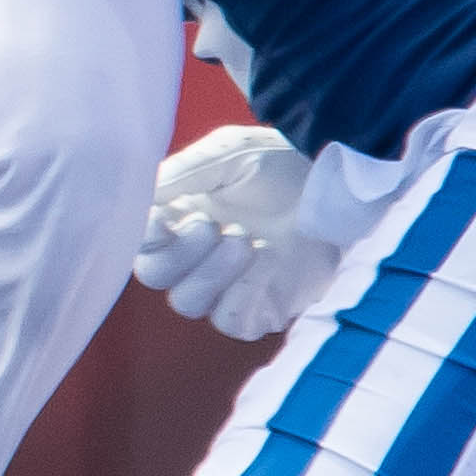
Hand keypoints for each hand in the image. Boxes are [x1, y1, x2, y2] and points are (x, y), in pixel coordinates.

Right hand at [137, 124, 334, 340]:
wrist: (336, 188)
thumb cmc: (280, 165)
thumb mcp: (227, 153)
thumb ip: (181, 174)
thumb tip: (144, 193)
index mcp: (176, 218)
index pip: (139, 242)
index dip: (143, 236)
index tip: (163, 219)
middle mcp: (193, 256)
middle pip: (156, 276)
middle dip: (181, 253)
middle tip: (212, 226)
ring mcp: (224, 286)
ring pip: (188, 302)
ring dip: (212, 274)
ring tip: (247, 242)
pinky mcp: (258, 309)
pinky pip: (230, 322)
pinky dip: (242, 296)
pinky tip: (266, 265)